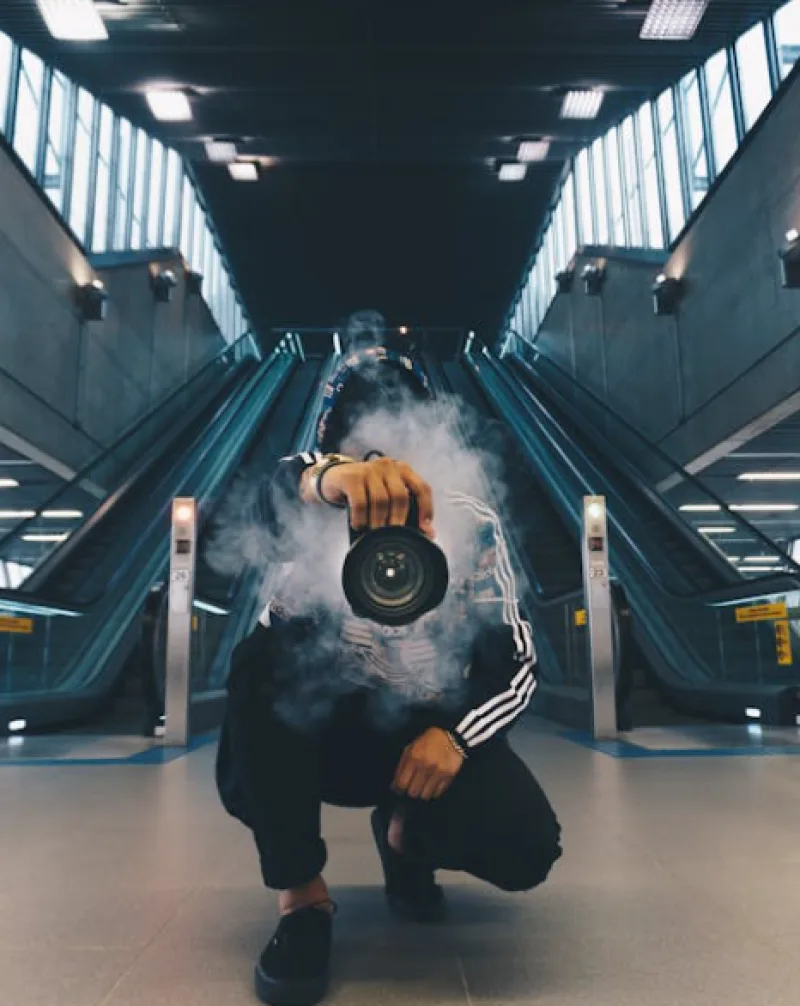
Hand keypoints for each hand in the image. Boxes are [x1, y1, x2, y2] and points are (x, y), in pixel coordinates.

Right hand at [317, 456, 434, 537]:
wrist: (333, 478)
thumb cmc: (365, 490)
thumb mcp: (386, 497)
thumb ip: (407, 511)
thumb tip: (428, 533)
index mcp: (402, 470)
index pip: (422, 487)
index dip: (426, 509)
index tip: (424, 528)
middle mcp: (388, 466)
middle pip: (400, 496)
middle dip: (399, 520)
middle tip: (394, 536)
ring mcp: (369, 469)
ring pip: (380, 500)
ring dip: (378, 521)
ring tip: (375, 533)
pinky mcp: (351, 477)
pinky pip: (360, 502)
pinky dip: (360, 518)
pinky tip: (359, 525)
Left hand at [393, 727, 463, 800]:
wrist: (451, 737)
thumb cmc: (427, 742)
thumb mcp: (411, 748)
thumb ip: (402, 766)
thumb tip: (395, 785)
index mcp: (414, 757)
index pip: (402, 783)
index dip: (398, 789)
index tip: (399, 789)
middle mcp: (426, 765)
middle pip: (413, 792)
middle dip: (410, 790)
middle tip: (412, 786)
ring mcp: (438, 771)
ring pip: (425, 795)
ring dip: (422, 792)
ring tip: (423, 785)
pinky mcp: (449, 776)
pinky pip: (437, 793)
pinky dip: (433, 791)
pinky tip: (432, 783)